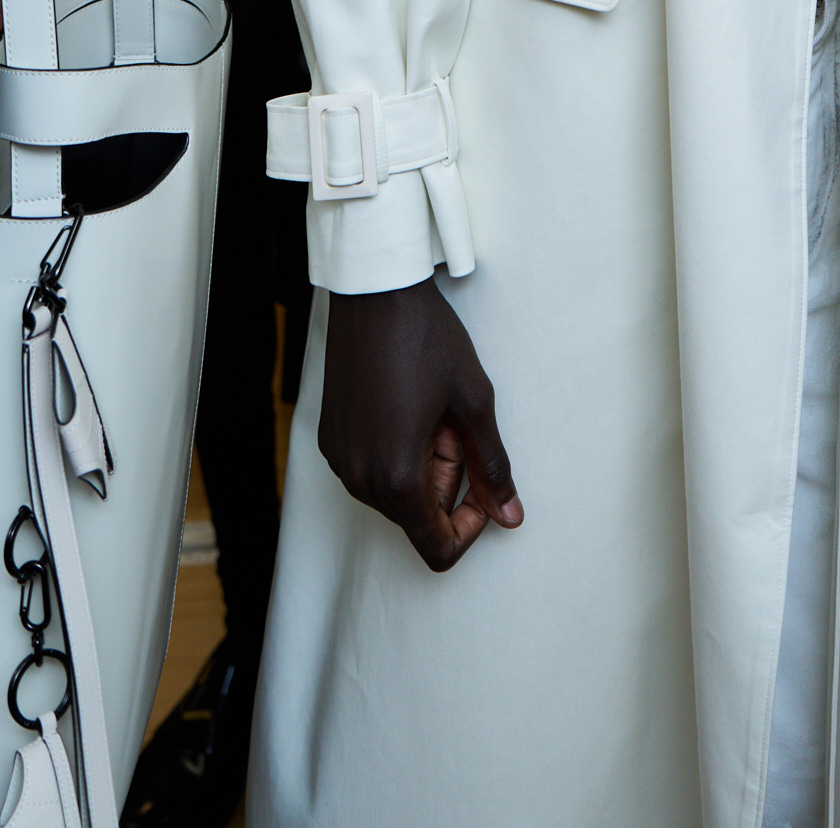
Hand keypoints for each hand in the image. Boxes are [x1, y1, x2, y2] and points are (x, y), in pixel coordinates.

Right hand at [320, 278, 522, 571]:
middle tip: (454, 423)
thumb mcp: (474, 403)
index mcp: (397, 477)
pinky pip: (370, 471)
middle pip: (416, 518)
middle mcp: (359, 479)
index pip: (437, 548)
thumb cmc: (427, 340)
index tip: (483, 484)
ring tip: (431, 410)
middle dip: (446, 481)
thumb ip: (493, 467)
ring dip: (421, 466)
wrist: (374, 291)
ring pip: (393, 495)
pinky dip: (395, 453)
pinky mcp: (329, 439)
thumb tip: (510, 516)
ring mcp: (339, 460)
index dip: (470, 527)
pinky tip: (406, 406)